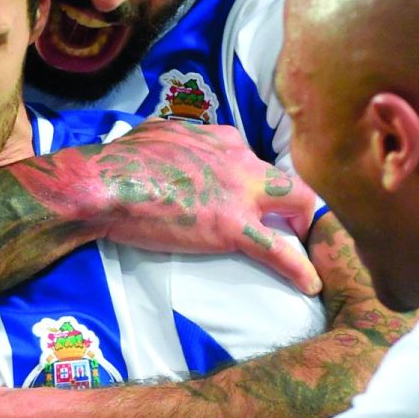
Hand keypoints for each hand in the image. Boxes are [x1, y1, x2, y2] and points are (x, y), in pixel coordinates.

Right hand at [92, 118, 320, 295]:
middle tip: (287, 222)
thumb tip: (174, 146)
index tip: (246, 198)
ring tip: (304, 248)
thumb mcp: (159, 133)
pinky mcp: (232, 226)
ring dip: (305, 224)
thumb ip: (180, 141)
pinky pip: (277, 249)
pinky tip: (310, 284)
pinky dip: (298, 267)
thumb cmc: (121, 160)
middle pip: (288, 176)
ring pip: (298, 202)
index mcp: (222, 139)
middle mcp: (240, 159)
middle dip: (294, 200)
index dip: (254, 181)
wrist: (107, 183)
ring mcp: (240, 192)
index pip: (254, 158)